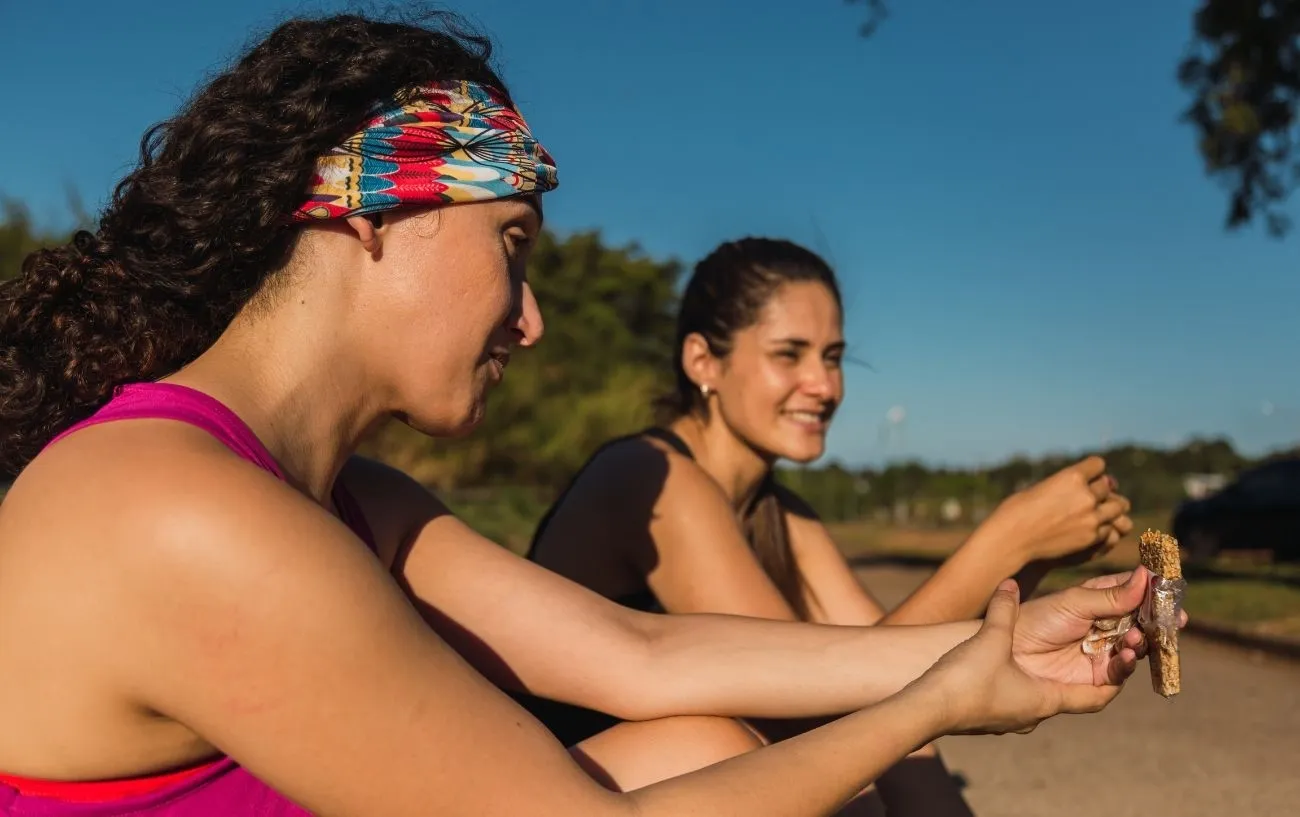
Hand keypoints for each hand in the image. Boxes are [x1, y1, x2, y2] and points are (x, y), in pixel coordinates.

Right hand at [913, 580, 1121, 735]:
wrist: (923, 711)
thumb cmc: (963, 683)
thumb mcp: (990, 639)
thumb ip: (1004, 609)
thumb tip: (1009, 584)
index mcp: (1046, 701)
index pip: (1098, 696)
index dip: (1115, 676)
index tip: (1124, 653)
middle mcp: (1034, 713)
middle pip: (1074, 693)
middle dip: (1087, 668)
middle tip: (1093, 642)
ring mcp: (1012, 716)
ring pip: (1044, 694)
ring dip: (1054, 674)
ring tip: (1055, 649)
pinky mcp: (991, 713)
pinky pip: (1019, 695)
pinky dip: (1027, 678)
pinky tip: (1014, 661)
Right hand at [985, 457, 1132, 569]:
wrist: (1011, 540)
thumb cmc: (1018, 510)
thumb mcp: (1042, 486)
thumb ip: (1067, 484)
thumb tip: (1087, 484)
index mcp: (1071, 476)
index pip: (1098, 465)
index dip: (1091, 471)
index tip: (1086, 478)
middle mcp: (1085, 495)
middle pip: (1109, 486)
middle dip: (1100, 490)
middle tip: (1091, 497)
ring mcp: (1091, 517)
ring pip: (1118, 507)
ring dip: (1109, 508)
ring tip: (1098, 512)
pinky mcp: (1092, 537)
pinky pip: (1110, 528)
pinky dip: (1103, 528)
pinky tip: (1089, 529)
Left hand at [1013, 567, 1187, 684]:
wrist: (1011, 652)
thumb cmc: (1038, 618)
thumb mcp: (1076, 602)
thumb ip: (1113, 596)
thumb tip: (1148, 576)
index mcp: (1099, 601)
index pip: (1134, 593)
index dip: (1154, 593)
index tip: (1173, 591)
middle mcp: (1105, 626)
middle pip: (1142, 623)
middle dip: (1158, 622)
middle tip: (1174, 620)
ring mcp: (1103, 652)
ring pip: (1136, 647)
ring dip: (1141, 642)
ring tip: (1135, 637)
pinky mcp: (1097, 678)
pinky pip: (1120, 672)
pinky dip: (1127, 663)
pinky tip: (1126, 654)